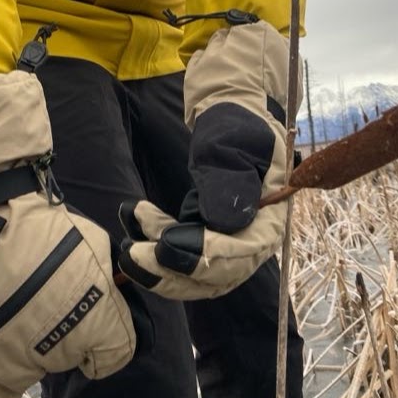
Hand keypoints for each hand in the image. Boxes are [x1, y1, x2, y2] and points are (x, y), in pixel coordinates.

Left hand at [118, 20, 298, 298]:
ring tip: (126, 248)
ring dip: (158, 271)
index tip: (164, 246)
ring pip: (197, 277)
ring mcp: (231, 244)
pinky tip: (134, 222)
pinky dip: (156, 253)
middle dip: (172, 270)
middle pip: (218, 274)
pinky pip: (183, 262)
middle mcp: (254, 237)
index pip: (244, 250)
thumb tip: (225, 224)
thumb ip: (229, 179)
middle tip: (133, 254)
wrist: (228, 119)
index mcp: (271, 214)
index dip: (205, 256)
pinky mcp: (208, 242)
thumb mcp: (229, 142)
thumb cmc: (233, 124)